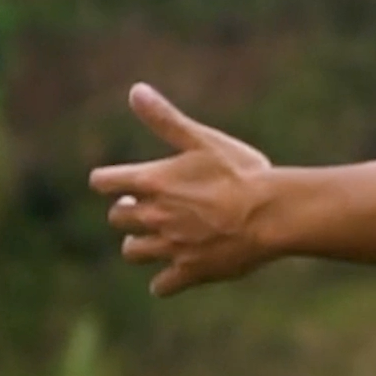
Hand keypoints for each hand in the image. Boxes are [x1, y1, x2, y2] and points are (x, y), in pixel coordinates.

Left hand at [88, 83, 273, 296]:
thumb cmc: (240, 172)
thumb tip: (135, 90)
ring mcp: (170, 247)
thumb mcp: (202, 139)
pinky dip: (165, 280)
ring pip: (133, 252)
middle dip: (127, 211)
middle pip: (117, 218)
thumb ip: (165, 119)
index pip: (104, 182)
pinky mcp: (189, 272)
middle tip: (146, 206)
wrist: (271, 213)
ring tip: (159, 236)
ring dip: (140, 244)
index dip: (107, 180)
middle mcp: (153, 216)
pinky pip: (162, 285)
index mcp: (152, 182)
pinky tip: (179, 269)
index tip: (116, 181)